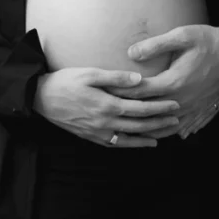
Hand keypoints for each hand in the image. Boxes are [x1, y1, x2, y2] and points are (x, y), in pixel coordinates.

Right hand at [33, 67, 180, 147]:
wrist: (40, 99)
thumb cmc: (65, 82)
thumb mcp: (90, 74)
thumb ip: (115, 78)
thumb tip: (139, 80)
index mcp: (107, 105)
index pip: (140, 108)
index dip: (160, 107)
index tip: (175, 105)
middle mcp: (105, 123)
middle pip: (139, 125)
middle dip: (160, 123)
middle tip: (177, 120)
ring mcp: (98, 133)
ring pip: (130, 138)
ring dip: (149, 136)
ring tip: (165, 135)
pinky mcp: (91, 137)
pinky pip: (117, 144)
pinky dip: (132, 144)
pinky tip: (142, 143)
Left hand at [111, 25, 218, 137]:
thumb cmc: (207, 41)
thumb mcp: (181, 36)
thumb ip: (155, 45)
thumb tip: (130, 54)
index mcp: (172, 82)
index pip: (139, 91)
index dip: (120, 92)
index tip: (105, 92)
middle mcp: (181, 100)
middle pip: (148, 112)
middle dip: (128, 112)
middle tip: (110, 112)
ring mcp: (192, 109)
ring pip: (165, 126)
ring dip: (147, 128)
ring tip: (130, 129)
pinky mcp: (202, 111)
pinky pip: (183, 127)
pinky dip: (169, 131)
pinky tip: (161, 133)